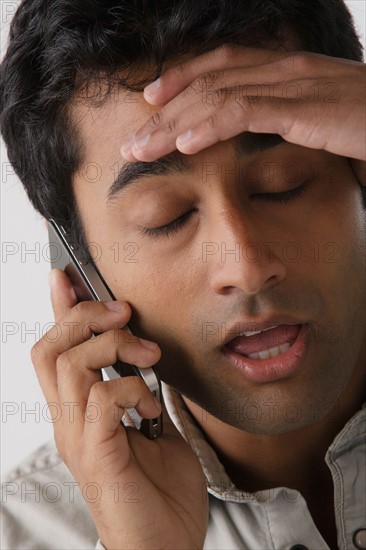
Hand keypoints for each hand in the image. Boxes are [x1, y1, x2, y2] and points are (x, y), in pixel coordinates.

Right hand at [31, 269, 207, 548]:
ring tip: (148, 356)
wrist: (167, 546)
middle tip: (125, 314)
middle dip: (85, 316)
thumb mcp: (152, 422)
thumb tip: (145, 352)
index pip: (56, 349)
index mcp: (80, 410)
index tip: (67, 276)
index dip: (59, 309)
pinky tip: (149, 403)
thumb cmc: (160, 489)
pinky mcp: (97, 454)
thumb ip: (141, 388)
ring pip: (69, 364)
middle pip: (50, 347)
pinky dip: (130, 387)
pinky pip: (101, 399)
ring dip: (112, 346)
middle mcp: (69, 420)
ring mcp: (78, 438)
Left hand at [121, 45, 365, 183]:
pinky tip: (184, 144)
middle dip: (165, 112)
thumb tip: (270, 138)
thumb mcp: (324, 117)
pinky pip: (246, 112)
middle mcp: (285, 69)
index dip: (182, 80)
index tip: (152, 102)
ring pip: (217, 96)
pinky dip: (210, 126)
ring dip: (174, 124)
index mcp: (288, 69)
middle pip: (210, 81)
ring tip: (142, 149)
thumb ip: (292, 120)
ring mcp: (294, 85)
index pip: (224, 65)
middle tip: (133, 139)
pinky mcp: (305, 108)